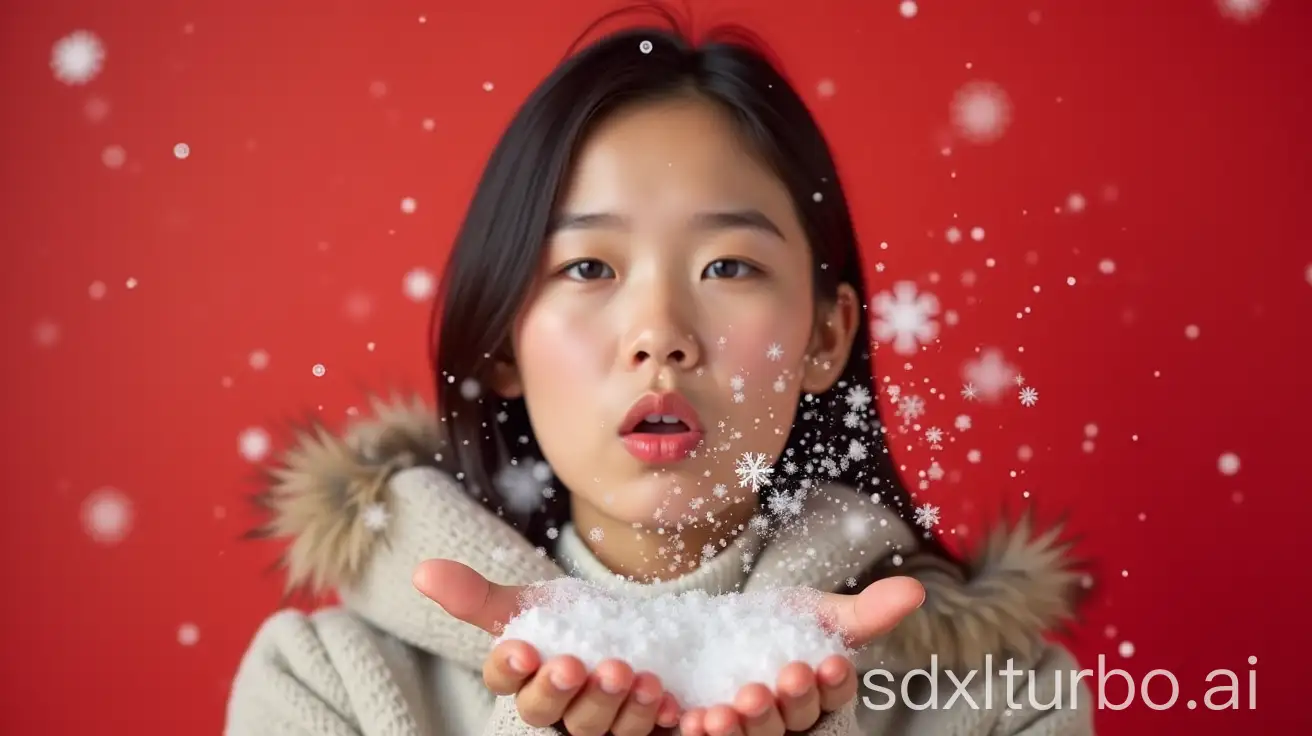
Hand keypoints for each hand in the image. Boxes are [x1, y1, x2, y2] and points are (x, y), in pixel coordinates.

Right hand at [413, 560, 682, 735]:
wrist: (632, 634)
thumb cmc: (569, 622)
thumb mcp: (530, 604)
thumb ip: (478, 596)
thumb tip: (421, 569)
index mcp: (524, 682)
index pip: (509, 682)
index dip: (513, 669)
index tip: (521, 650)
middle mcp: (560, 714)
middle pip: (557, 715)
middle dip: (570, 692)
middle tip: (581, 666)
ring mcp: (603, 727)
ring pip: (605, 731)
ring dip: (622, 709)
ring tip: (642, 678)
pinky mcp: (645, 731)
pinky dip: (666, 724)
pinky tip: (678, 706)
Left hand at [676, 576, 924, 735]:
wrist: (713, 628)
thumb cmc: (776, 623)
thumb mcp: (815, 612)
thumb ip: (863, 611)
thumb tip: (916, 590)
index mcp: (821, 696)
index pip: (834, 695)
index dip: (833, 682)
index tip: (830, 664)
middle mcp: (789, 724)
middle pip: (794, 722)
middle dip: (788, 704)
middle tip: (778, 682)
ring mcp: (750, 732)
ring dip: (742, 728)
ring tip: (725, 710)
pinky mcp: (711, 732)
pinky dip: (699, 733)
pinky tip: (691, 720)